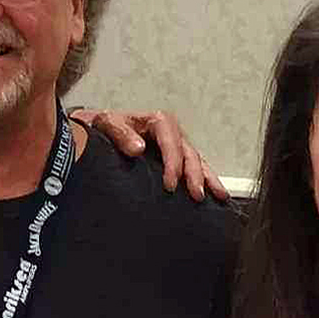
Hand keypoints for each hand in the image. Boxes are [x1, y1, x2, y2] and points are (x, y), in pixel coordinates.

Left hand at [71, 109, 228, 201]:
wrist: (100, 131)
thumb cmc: (104, 127)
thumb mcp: (106, 124)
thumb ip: (119, 133)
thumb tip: (138, 148)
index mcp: (156, 121)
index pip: (170, 139)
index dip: (173, 161)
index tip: (170, 184)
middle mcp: (170, 132)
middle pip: (188, 152)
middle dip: (194, 174)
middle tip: (196, 195)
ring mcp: (175, 145)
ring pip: (197, 161)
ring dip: (208, 178)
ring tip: (218, 196)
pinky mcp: (176, 159)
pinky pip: (195, 168)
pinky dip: (207, 180)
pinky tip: (217, 195)